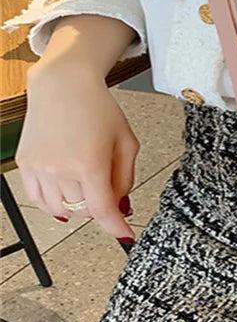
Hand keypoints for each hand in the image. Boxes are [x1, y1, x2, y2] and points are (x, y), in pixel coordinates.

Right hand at [18, 58, 138, 241]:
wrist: (63, 86)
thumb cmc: (99, 109)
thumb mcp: (127, 142)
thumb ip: (125, 178)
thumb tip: (119, 206)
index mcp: (90, 163)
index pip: (103, 210)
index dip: (116, 227)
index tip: (125, 236)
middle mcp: (60, 169)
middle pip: (85, 210)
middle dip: (101, 204)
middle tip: (108, 185)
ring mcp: (39, 168)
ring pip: (62, 208)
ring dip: (79, 204)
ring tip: (87, 180)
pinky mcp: (25, 164)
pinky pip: (39, 199)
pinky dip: (55, 201)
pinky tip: (66, 189)